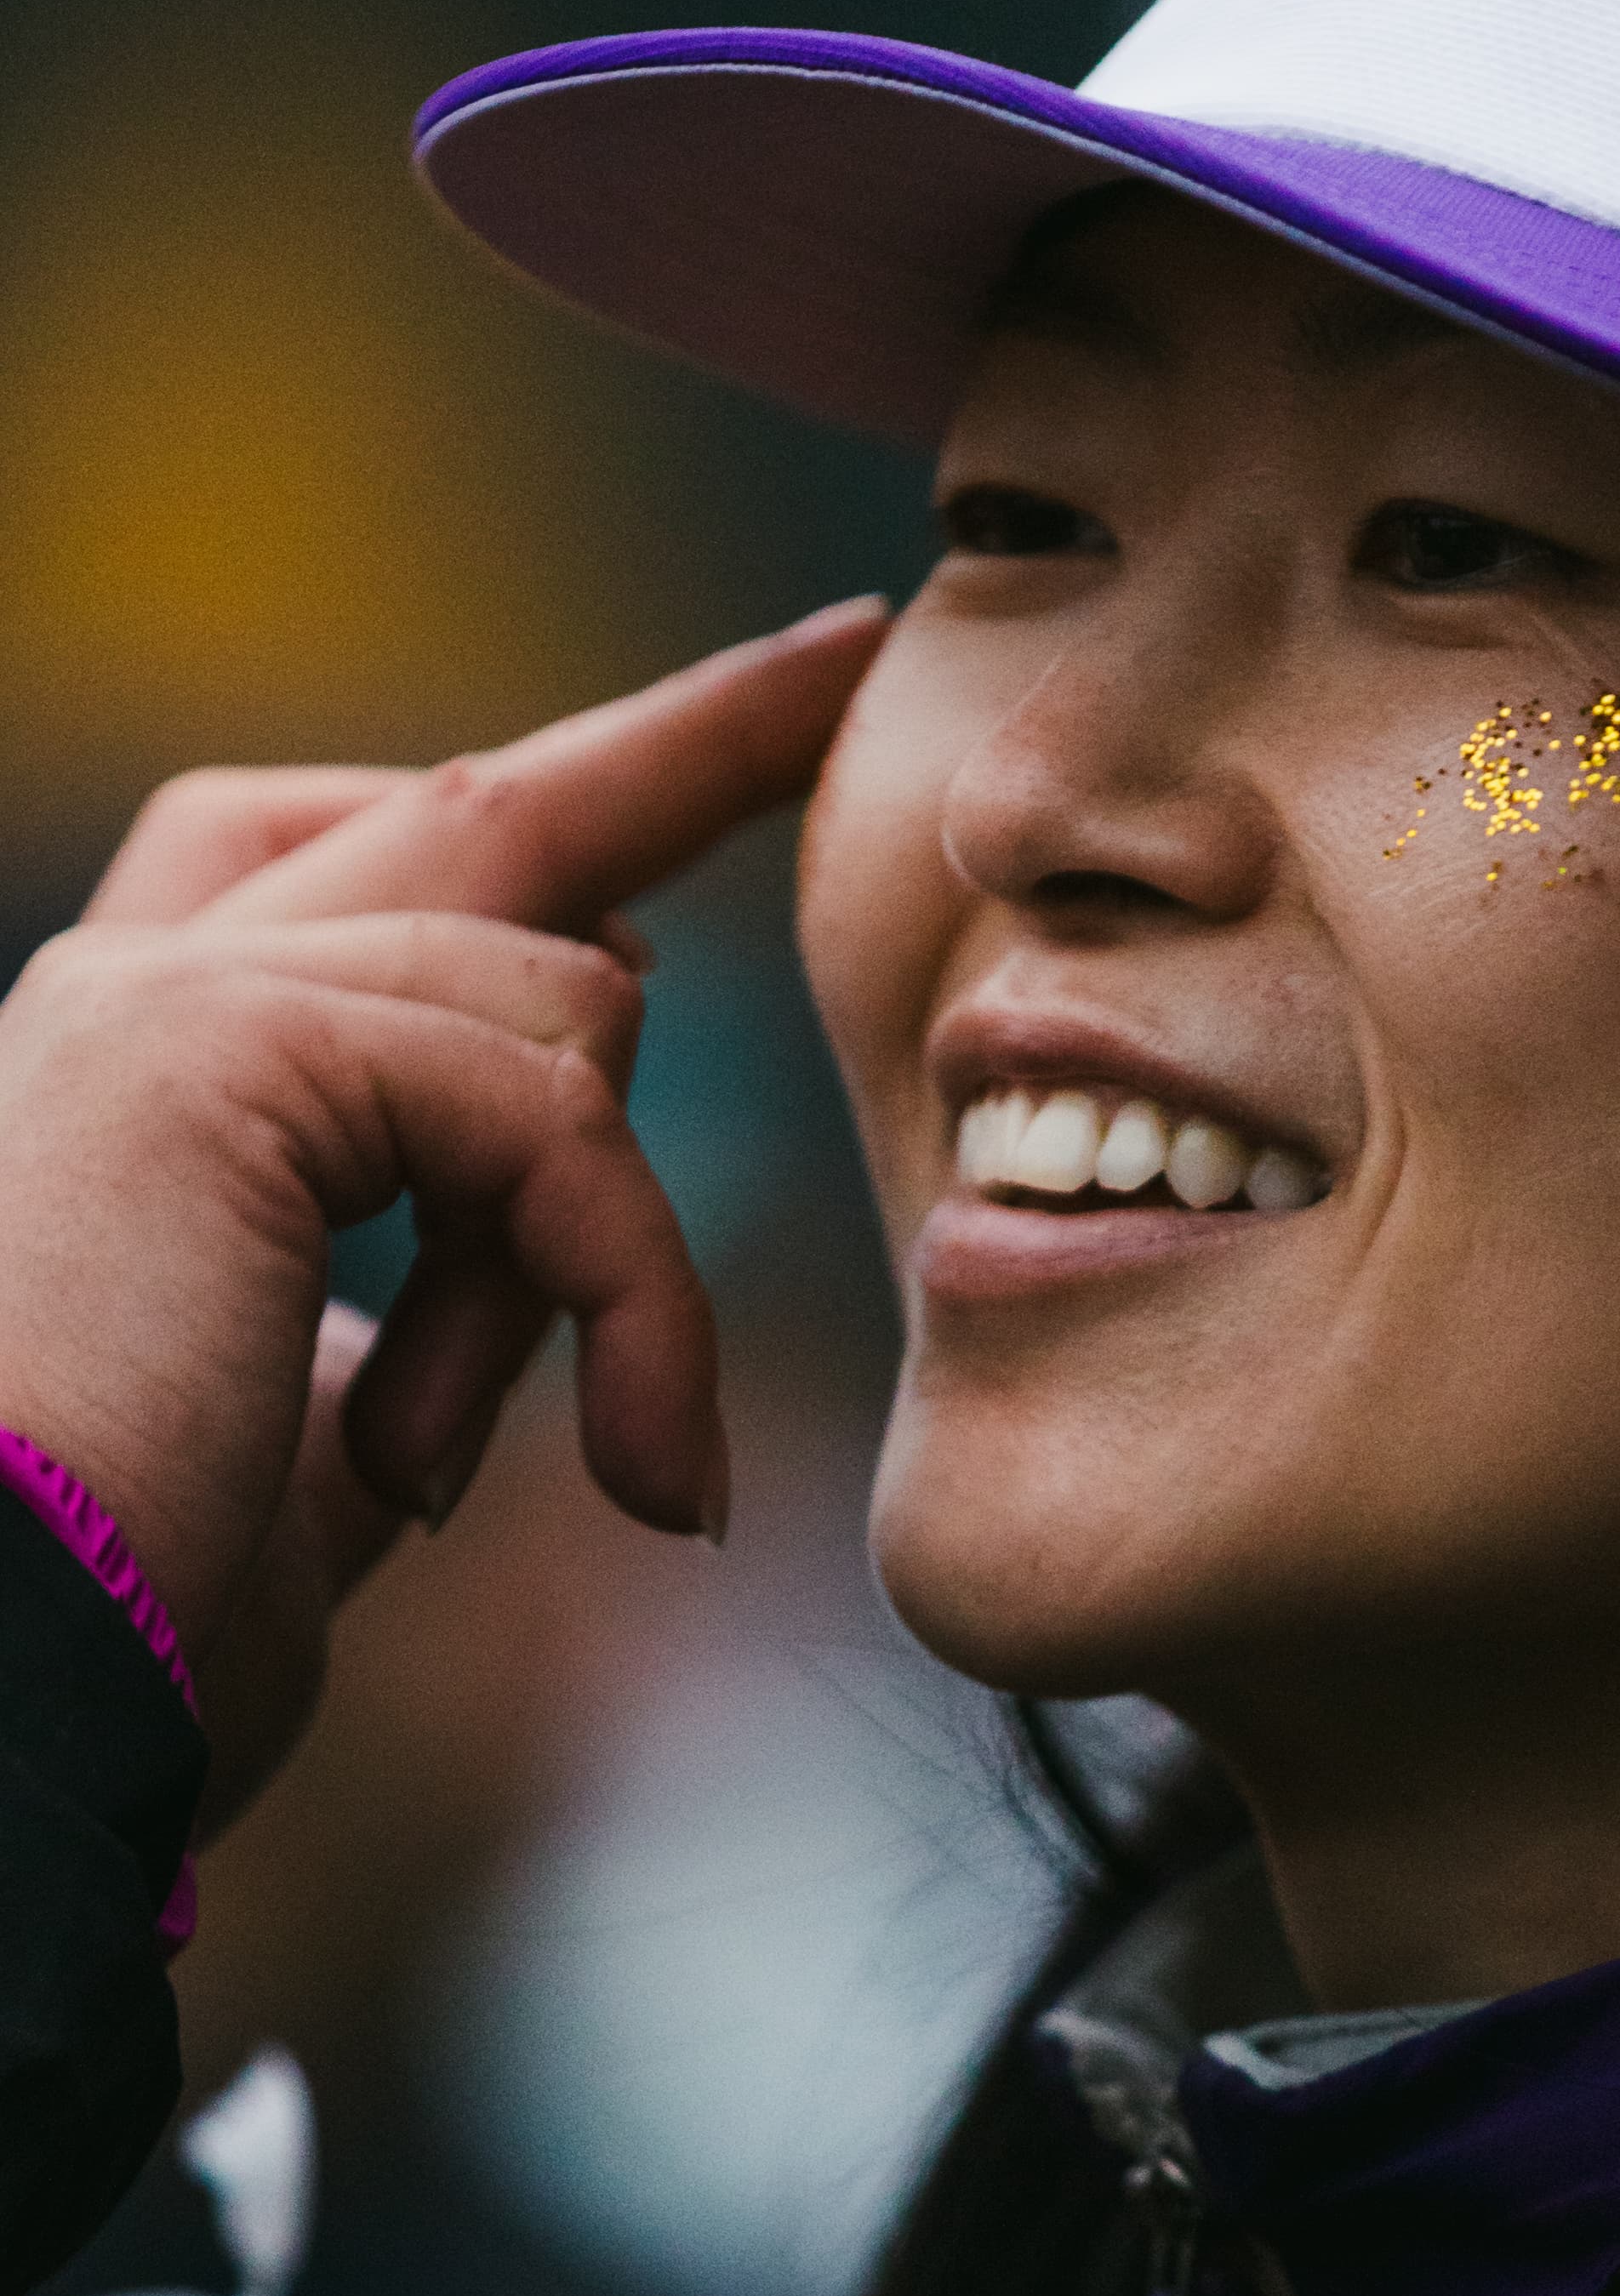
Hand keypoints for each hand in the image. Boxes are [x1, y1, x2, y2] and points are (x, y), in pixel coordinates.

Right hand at [0, 600, 887, 1823]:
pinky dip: (630, 1300)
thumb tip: (460, 1329)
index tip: (679, 788)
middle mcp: (124, 1001)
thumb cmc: (103, 1636)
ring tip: (587, 1463)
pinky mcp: (226, 1048)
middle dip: (679, 741)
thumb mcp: (279, 1469)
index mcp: (130, 1087)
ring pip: (558, 1020)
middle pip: (466, 810)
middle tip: (840, 659)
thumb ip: (375, 1358)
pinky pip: (557, 1126)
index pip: (350, 873)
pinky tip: (638, 1468)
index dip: (522, 822)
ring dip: (611, 1265)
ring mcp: (162, 1004)